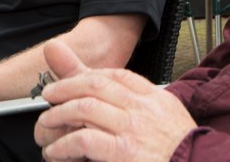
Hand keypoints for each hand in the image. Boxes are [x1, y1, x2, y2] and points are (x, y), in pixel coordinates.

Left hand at [35, 40, 196, 161]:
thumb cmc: (182, 154)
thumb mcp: (165, 120)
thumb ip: (132, 102)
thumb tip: (107, 92)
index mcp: (155, 98)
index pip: (116, 75)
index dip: (87, 76)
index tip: (69, 82)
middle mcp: (144, 108)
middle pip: (95, 85)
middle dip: (64, 87)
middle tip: (49, 97)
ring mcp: (133, 129)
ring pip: (85, 108)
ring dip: (57, 116)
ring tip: (46, 128)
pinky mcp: (123, 152)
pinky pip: (84, 140)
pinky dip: (64, 144)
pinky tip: (57, 151)